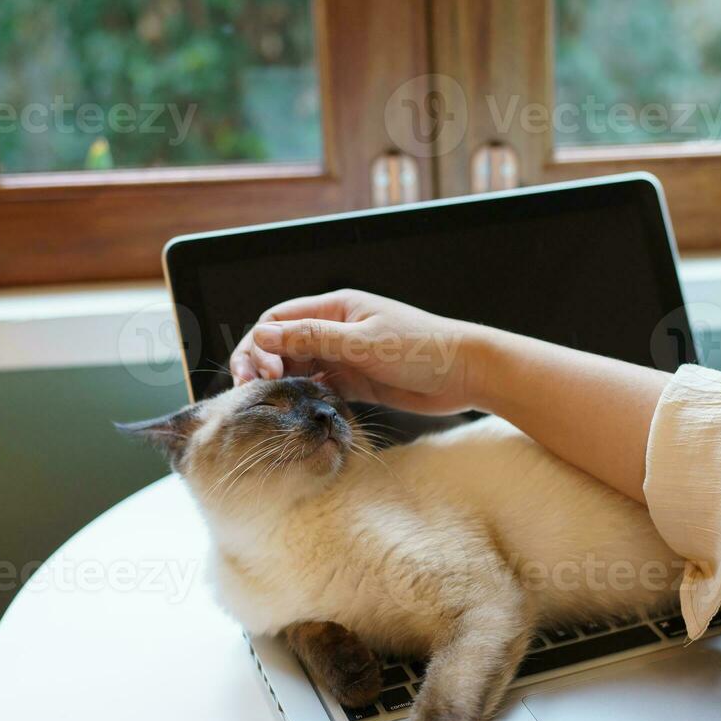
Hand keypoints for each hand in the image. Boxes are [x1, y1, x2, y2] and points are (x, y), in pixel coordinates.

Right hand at [230, 290, 488, 414]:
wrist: (466, 373)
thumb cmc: (421, 347)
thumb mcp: (363, 341)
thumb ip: (313, 338)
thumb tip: (262, 334)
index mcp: (336, 307)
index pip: (279, 319)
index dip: (260, 343)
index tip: (263, 371)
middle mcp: (336, 329)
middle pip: (283, 344)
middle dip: (263, 364)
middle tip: (254, 391)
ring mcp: (346, 356)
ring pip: (299, 368)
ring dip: (281, 384)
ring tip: (271, 406)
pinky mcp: (357, 382)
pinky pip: (321, 388)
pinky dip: (305, 398)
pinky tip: (299, 412)